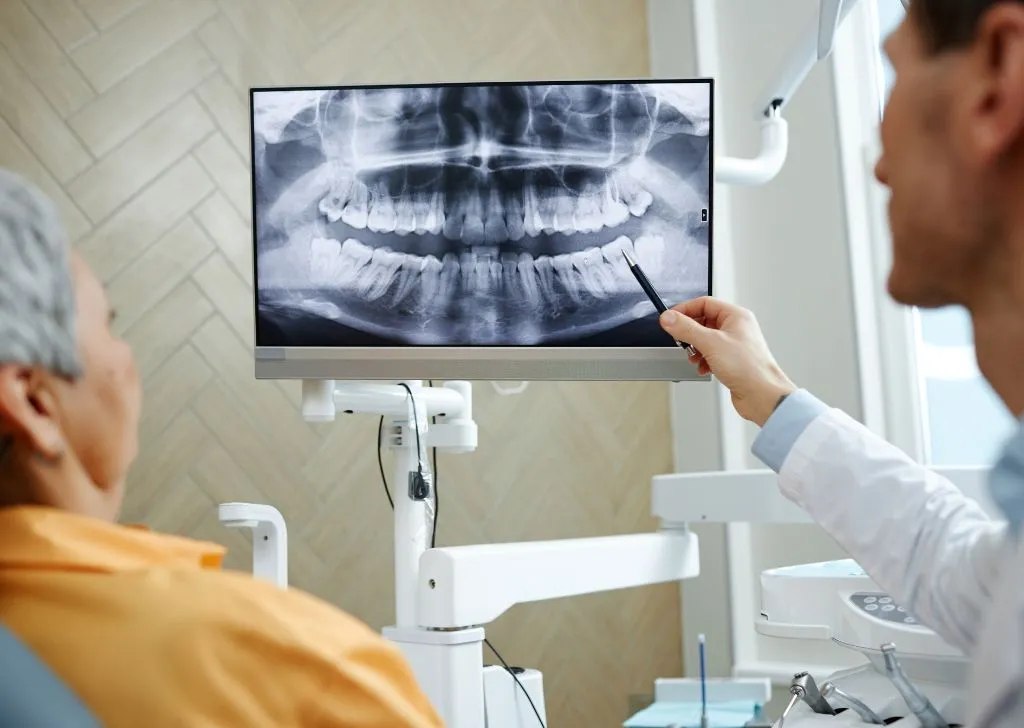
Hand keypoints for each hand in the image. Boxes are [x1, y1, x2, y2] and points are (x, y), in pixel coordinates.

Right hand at [660, 296, 795, 425]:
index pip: (704, 303)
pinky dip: (703, 360)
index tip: (670, 319)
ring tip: (694, 356)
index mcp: (736, 316)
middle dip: (690, 332)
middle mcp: (736, 328)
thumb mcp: (711, 343)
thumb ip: (686, 329)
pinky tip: (703, 367)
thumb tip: (669, 318)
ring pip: (706, 339)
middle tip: (681, 340)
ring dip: (695, 348)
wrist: (762, 395)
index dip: (685, 310)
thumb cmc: (749, 367)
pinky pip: (711, 354)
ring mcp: (734, 344)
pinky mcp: (732, 360)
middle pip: (704, 321)